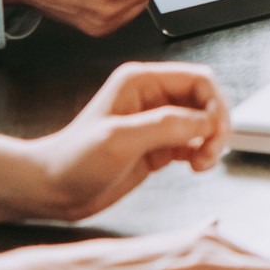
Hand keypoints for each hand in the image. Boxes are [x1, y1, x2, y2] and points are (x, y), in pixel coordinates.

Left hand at [24, 62, 232, 221]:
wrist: (52, 190)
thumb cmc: (74, 160)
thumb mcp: (119, 139)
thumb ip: (165, 126)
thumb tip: (206, 122)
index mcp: (141, 82)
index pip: (199, 79)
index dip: (215, 104)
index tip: (214, 133)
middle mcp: (152, 98)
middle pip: (206, 101)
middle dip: (216, 126)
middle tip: (210, 152)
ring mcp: (156, 123)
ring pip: (204, 123)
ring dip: (211, 142)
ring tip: (201, 164)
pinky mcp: (158, 146)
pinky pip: (194, 142)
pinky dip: (202, 153)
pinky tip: (194, 166)